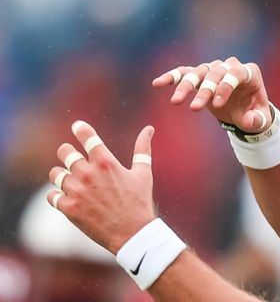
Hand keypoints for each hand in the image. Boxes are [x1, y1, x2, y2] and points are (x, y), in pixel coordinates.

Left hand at [47, 121, 155, 253]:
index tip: (77, 125)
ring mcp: (76, 191)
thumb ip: (143, 149)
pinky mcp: (68, 208)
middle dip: (66, 152)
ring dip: (60, 174)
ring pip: (56, 174)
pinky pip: (52, 196)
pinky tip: (64, 196)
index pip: (88, 138)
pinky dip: (56, 195)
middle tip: (68, 154)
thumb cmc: (139, 201)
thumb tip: (149, 129)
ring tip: (66, 178)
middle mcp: (88, 173)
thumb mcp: (143, 173)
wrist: (131, 233)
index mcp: (106, 162)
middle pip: (65, 153)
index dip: (81, 129)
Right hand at [152, 57, 270, 133]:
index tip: (217, 105)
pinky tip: (157, 83)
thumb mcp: (261, 119)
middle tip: (194, 109)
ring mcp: (215, 69)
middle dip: (204, 90)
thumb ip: (256, 120)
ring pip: (198, 72)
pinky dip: (172, 77)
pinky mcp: (201, 76)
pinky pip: (185, 73)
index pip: (236, 74)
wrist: (246, 109)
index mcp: (249, 72)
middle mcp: (231, 66)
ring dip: (186, 85)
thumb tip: (246, 121)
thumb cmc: (255, 112)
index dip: (225, 87)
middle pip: (215, 73)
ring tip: (175, 102)